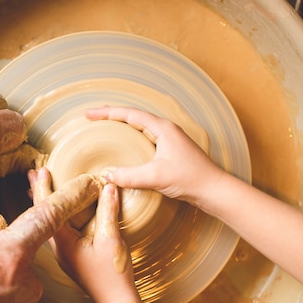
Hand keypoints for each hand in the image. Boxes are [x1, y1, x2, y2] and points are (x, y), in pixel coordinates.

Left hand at [29, 167, 136, 302]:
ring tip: (41, 186)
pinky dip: (58, 214)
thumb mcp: (111, 239)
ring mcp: (64, 253)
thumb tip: (107, 186)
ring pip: (51, 222)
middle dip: (40, 192)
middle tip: (34, 173)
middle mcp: (58, 247)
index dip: (44, 187)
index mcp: (63, 242)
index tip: (39, 170)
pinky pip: (59, 229)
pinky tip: (62, 210)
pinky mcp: (72, 256)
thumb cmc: (113, 275)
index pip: (48, 209)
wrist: (116, 302)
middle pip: (44, 214)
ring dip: (48, 202)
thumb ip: (108, 211)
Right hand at [85, 106, 223, 208]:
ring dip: (122, 125)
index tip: (89, 113)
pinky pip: (145, 138)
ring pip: (140, 126)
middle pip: (133, 116)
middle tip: (93, 116)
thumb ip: (130, 176)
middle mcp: (166, 130)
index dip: (107, 112)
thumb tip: (107, 175)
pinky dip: (130, 138)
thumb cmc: (191, 179)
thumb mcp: (156, 177)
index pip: (129, 114)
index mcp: (162, 128)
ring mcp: (169, 140)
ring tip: (105, 126)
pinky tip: (125, 147)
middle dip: (112, 115)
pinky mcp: (170, 152)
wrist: (213, 190)